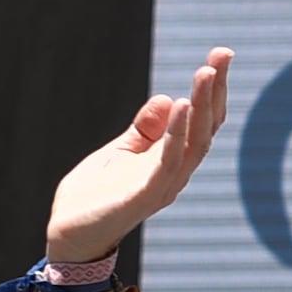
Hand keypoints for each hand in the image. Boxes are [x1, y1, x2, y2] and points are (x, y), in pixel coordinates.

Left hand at [43, 51, 234, 272]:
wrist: (69, 235)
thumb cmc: (95, 196)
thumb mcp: (120, 151)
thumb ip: (144, 129)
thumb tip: (167, 98)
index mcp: (171, 160)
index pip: (201, 121)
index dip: (213, 91)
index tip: (221, 57)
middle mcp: (176, 173)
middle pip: (205, 128)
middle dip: (215, 91)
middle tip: (222, 56)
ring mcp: (163, 185)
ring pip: (194, 142)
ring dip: (202, 106)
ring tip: (206, 74)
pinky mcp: (144, 195)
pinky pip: (168, 161)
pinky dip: (177, 134)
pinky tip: (181, 106)